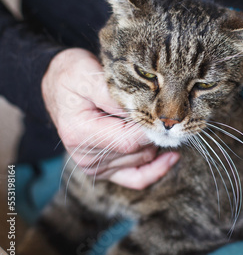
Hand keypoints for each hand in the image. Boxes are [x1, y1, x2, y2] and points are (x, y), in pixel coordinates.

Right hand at [42, 48, 179, 188]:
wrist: (58, 87)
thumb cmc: (72, 77)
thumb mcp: (88, 75)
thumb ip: (114, 95)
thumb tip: (143, 111)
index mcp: (80, 133)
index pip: (129, 140)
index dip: (152, 128)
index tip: (169, 113)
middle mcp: (86, 156)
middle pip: (139, 152)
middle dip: (157, 133)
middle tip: (170, 113)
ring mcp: (95, 167)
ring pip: (142, 160)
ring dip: (156, 143)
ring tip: (159, 122)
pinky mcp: (104, 170)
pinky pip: (136, 179)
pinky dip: (156, 170)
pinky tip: (172, 157)